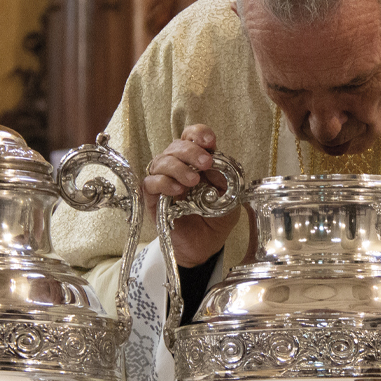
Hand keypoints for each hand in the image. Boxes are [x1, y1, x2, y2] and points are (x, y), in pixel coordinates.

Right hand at [143, 124, 239, 267]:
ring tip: (193, 181)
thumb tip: (217, 162)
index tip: (209, 141)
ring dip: (178, 167)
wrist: (205, 246)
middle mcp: (178, 167)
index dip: (198, 133)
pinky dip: (164, 182)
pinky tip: (178, 190)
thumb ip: (225, 179)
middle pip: (176, 145)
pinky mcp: (153, 198)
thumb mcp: (230, 197)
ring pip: (161, 161)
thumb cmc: (216, 218)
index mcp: (197, 161)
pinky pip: (150, 183)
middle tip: (206, 163)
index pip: (192, 137)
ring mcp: (164, 181)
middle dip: (191, 151)